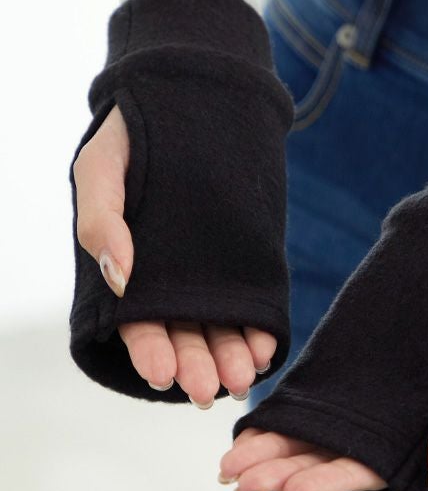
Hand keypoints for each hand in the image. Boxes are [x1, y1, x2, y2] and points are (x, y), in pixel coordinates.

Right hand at [71, 103, 276, 406]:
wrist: (185, 99)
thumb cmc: (129, 137)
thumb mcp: (100, 171)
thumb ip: (101, 221)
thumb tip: (120, 277)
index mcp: (131, 269)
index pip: (138, 323)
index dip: (149, 350)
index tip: (163, 373)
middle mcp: (170, 279)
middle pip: (183, 333)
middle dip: (194, 364)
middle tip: (206, 391)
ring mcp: (208, 272)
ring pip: (219, 325)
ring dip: (228, 355)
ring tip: (240, 378)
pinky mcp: (241, 259)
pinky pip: (252, 300)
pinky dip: (258, 327)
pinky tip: (265, 347)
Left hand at [219, 271, 427, 490]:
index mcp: (426, 431)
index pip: (372, 471)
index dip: (331, 484)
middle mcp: (390, 421)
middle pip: (330, 459)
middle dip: (285, 474)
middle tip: (239, 483)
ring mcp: (365, 392)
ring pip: (311, 434)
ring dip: (271, 453)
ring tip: (228, 468)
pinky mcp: (346, 363)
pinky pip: (307, 396)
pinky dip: (277, 415)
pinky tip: (246, 428)